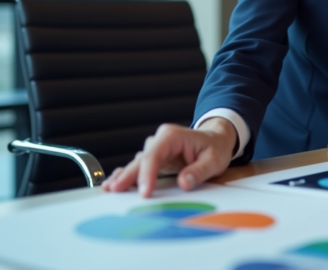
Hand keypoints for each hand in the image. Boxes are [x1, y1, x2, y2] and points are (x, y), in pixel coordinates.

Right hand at [101, 118, 236, 197]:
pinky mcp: (156, 159)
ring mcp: (157, 149)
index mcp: (172, 135)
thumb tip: (184, 182)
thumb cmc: (216, 148)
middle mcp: (160, 140)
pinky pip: (140, 168)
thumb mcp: (215, 160)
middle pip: (141, 159)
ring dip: (124, 176)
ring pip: (137, 164)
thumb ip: (199, 171)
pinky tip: (115, 183)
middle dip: (128, 175)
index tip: (145, 192)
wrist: (217, 141)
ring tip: (109, 188)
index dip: (147, 174)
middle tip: (115, 190)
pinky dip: (128, 175)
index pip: (155, 155)